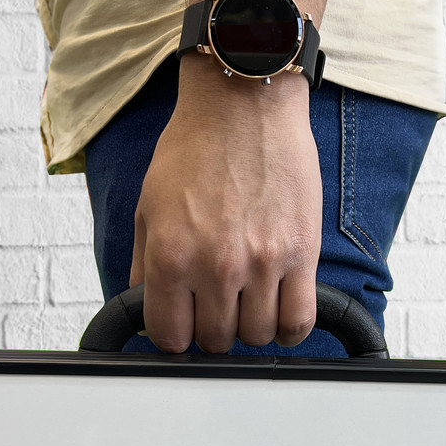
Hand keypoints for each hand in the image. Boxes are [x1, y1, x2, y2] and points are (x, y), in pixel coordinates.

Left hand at [129, 60, 321, 352]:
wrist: (244, 104)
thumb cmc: (196, 149)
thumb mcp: (149, 205)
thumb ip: (144, 264)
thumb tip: (145, 308)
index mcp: (170, 255)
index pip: (169, 335)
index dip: (174, 336)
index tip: (183, 327)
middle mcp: (215, 265)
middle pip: (215, 341)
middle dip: (213, 330)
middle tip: (217, 308)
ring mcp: (262, 262)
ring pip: (257, 336)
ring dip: (250, 328)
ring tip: (248, 304)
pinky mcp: (301, 253)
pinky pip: (298, 321)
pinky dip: (289, 330)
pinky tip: (280, 313)